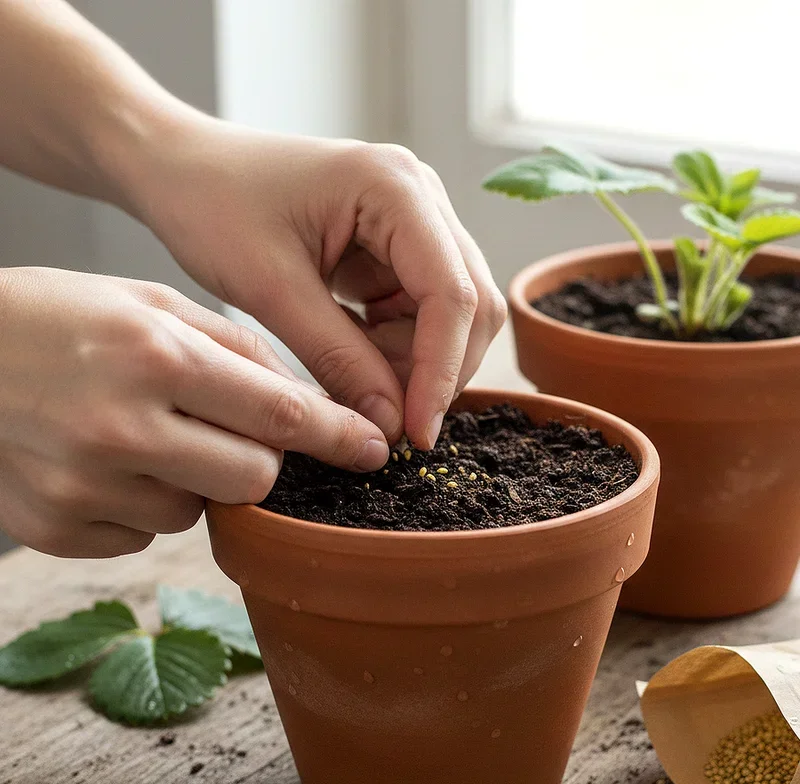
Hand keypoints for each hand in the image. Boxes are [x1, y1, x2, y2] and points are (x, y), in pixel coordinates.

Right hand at [0, 268, 387, 557]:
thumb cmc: (59, 316)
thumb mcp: (151, 302)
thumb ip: (235, 348)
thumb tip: (299, 400)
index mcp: (154, 356)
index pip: (277, 412)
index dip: (336, 435)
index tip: (373, 450)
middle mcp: (121, 427)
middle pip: (253, 479)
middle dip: (262, 459)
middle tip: (231, 429)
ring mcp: (83, 486)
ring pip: (198, 512)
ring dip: (196, 481)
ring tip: (148, 435)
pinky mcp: (55, 528)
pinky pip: (143, 536)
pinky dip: (144, 503)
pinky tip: (108, 461)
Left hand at [128, 121, 506, 448]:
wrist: (180, 168)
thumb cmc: (212, 204)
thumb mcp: (271, 288)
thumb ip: (338, 358)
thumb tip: (392, 425)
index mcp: (395, 188)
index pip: (453, 293)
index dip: (441, 371)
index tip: (417, 434)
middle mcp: (420, 199)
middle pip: (469, 304)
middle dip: (434, 370)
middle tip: (388, 421)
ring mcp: (411, 223)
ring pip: (448, 316)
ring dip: (413, 362)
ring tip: (353, 379)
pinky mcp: (394, 249)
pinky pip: (417, 313)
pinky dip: (394, 349)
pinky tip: (352, 357)